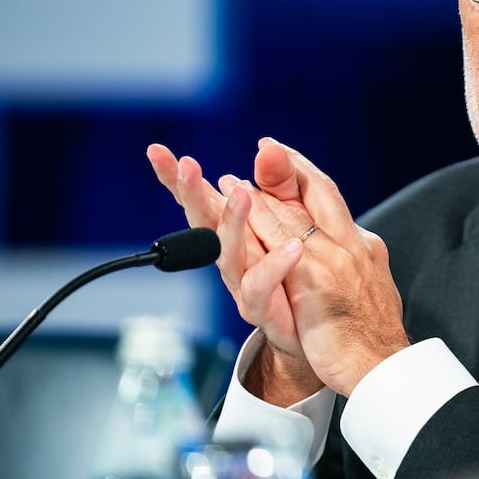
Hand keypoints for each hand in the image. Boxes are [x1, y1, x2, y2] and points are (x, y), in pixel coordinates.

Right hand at [147, 143, 321, 403]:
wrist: (321, 333)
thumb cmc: (302, 272)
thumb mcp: (296, 215)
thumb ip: (281, 181)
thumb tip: (268, 144)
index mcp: (238, 229)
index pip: (204, 196)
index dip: (179, 177)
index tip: (158, 152)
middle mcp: (234, 255)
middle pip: (205, 220)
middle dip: (190, 192)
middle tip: (185, 165)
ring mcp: (245, 282)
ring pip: (230, 251)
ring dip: (233, 221)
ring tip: (241, 193)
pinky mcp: (264, 308)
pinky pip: (264, 286)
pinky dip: (276, 266)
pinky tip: (291, 249)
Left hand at [243, 138, 410, 395]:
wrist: (385, 368)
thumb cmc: (369, 334)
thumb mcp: (364, 284)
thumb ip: (346, 259)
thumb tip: (325, 244)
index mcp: (362, 246)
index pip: (331, 197)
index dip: (303, 172)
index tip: (278, 152)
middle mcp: (352, 247)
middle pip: (318, 195)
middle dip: (287, 169)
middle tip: (263, 149)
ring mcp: (336, 263)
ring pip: (293, 218)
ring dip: (262, 196)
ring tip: (235, 181)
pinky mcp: (319, 285)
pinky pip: (284, 249)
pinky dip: (262, 226)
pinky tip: (243, 215)